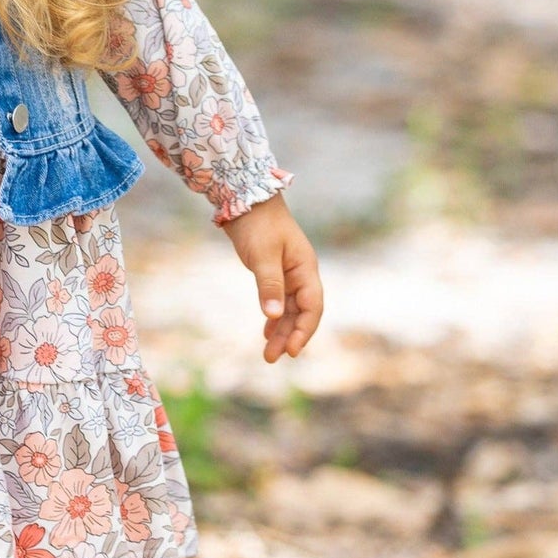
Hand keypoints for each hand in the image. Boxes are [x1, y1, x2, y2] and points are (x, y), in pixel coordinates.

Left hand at [219, 192, 322, 361]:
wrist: (245, 198)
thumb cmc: (257, 224)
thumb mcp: (263, 256)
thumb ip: (269, 285)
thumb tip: (274, 316)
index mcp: (306, 268)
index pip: (312, 306)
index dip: (304, 330)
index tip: (291, 350)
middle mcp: (301, 273)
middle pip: (301, 312)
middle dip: (289, 336)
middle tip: (272, 358)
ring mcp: (289, 273)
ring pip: (289, 309)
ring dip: (280, 330)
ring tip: (268, 353)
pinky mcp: (274, 272)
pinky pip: (279, 301)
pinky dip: (274, 317)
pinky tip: (266, 331)